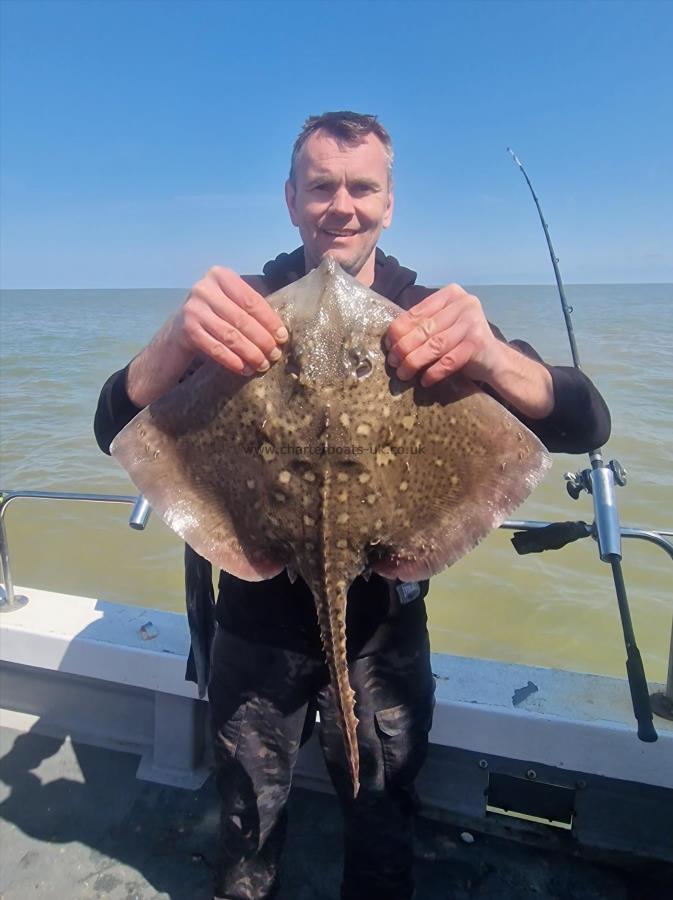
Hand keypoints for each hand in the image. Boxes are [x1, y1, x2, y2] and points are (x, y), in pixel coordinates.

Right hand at [171, 267, 287, 375]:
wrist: (181, 326)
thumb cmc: (217, 312)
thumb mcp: (232, 300)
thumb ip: (252, 306)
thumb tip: (281, 333)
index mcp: (220, 276)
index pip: (251, 300)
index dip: (269, 321)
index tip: (283, 337)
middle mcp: (204, 289)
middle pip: (242, 319)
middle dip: (262, 340)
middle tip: (275, 354)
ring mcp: (193, 310)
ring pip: (230, 336)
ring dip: (250, 353)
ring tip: (263, 364)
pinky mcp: (187, 331)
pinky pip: (216, 349)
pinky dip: (233, 361)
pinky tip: (245, 369)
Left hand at [385, 283, 501, 386]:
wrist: (494, 359)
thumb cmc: (461, 341)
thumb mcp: (443, 326)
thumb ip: (423, 324)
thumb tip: (390, 338)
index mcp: (451, 294)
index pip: (417, 312)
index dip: (398, 330)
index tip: (388, 345)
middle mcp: (464, 304)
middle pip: (424, 329)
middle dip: (404, 348)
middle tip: (393, 363)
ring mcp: (473, 323)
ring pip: (434, 345)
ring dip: (414, 362)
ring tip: (404, 374)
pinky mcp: (478, 344)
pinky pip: (448, 361)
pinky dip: (433, 372)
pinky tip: (424, 380)